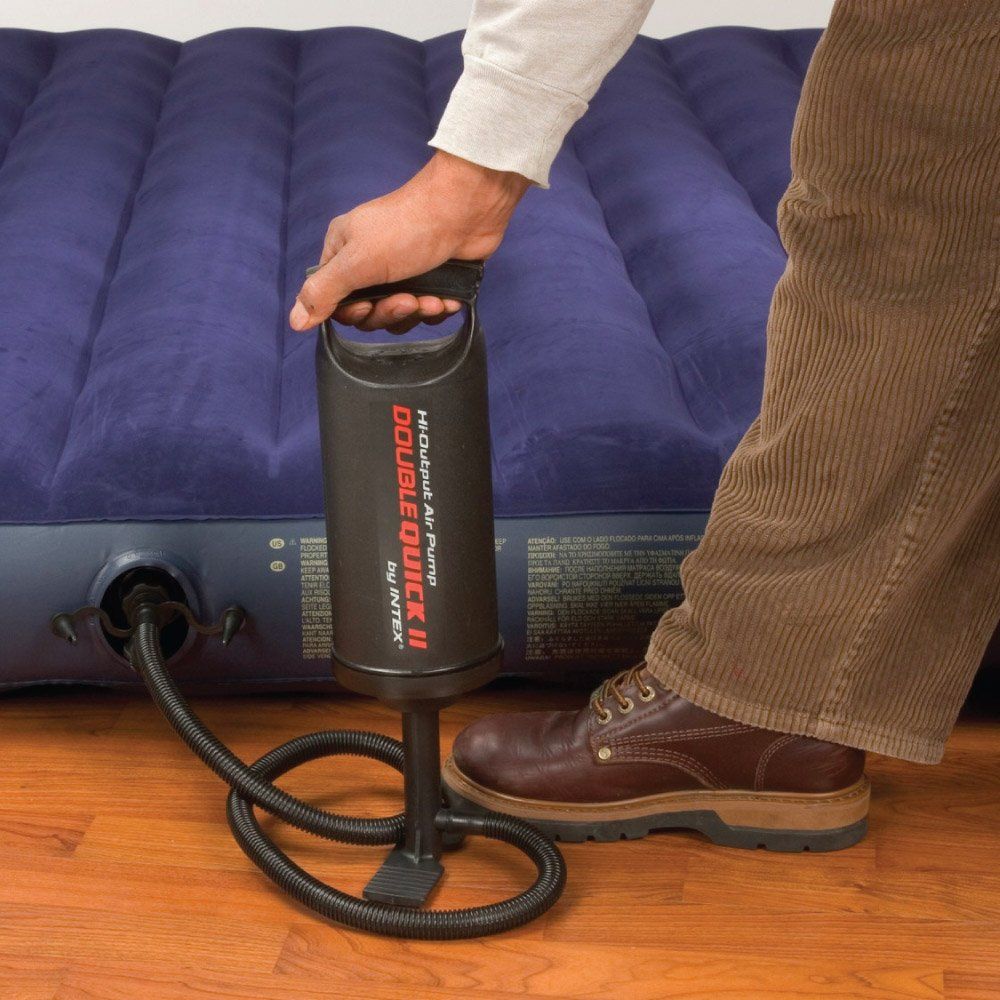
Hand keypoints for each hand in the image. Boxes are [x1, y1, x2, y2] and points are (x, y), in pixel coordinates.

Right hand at [289, 151, 529, 332]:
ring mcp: (403, 271)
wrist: (465, 209)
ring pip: (399, 315)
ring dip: (415, 312)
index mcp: (343, 252)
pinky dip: (436, 309)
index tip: (366, 306)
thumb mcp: (357, 261)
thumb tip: (295, 321)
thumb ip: (324, 292)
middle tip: (407, 299)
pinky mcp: (432, 279)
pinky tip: (446, 299)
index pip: (334, 300)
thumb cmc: (408, 227)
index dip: (351, 313)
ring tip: (430, 299)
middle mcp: (370, 262)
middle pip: (368, 312)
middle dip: (388, 312)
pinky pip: (426, 310)